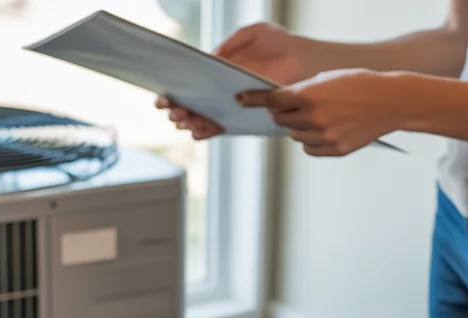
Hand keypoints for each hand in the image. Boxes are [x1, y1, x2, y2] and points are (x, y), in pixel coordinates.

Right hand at [156, 22, 312, 140]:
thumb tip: (210, 57)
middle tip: (171, 109)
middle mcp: (220, 90)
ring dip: (188, 121)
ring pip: (201, 119)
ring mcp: (230, 106)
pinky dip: (207, 131)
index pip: (189, 83)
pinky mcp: (244, 118)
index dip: (173, 91)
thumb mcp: (252, 35)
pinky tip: (198, 130)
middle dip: (175, 109)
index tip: (163, 95)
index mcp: (217, 71)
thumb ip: (231, 44)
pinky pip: (220, 129)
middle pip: (189, 104)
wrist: (304, 62)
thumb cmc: (281, 44)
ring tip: (183, 119)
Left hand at [238, 69, 403, 155]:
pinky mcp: (335, 150)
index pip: (272, 100)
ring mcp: (324, 137)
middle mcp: (313, 118)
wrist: (390, 101)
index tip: (242, 99)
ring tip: (317, 116)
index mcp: (308, 96)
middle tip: (294, 106)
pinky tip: (325, 130)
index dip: (255, 99)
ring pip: (294, 136)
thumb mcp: (326, 78)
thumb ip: (301, 91)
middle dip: (283, 112)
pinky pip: (309, 149)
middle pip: (280, 120)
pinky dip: (310, 141)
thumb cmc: (359, 84)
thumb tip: (280, 103)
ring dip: (297, 127)